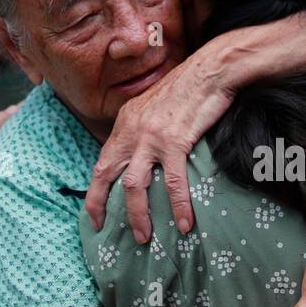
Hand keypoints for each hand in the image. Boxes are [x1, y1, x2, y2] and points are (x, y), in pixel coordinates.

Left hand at [84, 52, 233, 242]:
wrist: (211, 70)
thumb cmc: (190, 87)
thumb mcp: (155, 105)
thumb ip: (145, 128)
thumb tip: (146, 153)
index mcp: (125, 122)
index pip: (101, 162)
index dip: (94, 191)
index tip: (95, 214)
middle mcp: (131, 130)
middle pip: (107, 175)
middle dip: (102, 206)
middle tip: (106, 230)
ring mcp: (151, 137)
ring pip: (133, 185)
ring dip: (137, 215)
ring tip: (144, 237)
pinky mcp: (175, 141)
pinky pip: (173, 181)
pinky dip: (178, 205)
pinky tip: (184, 223)